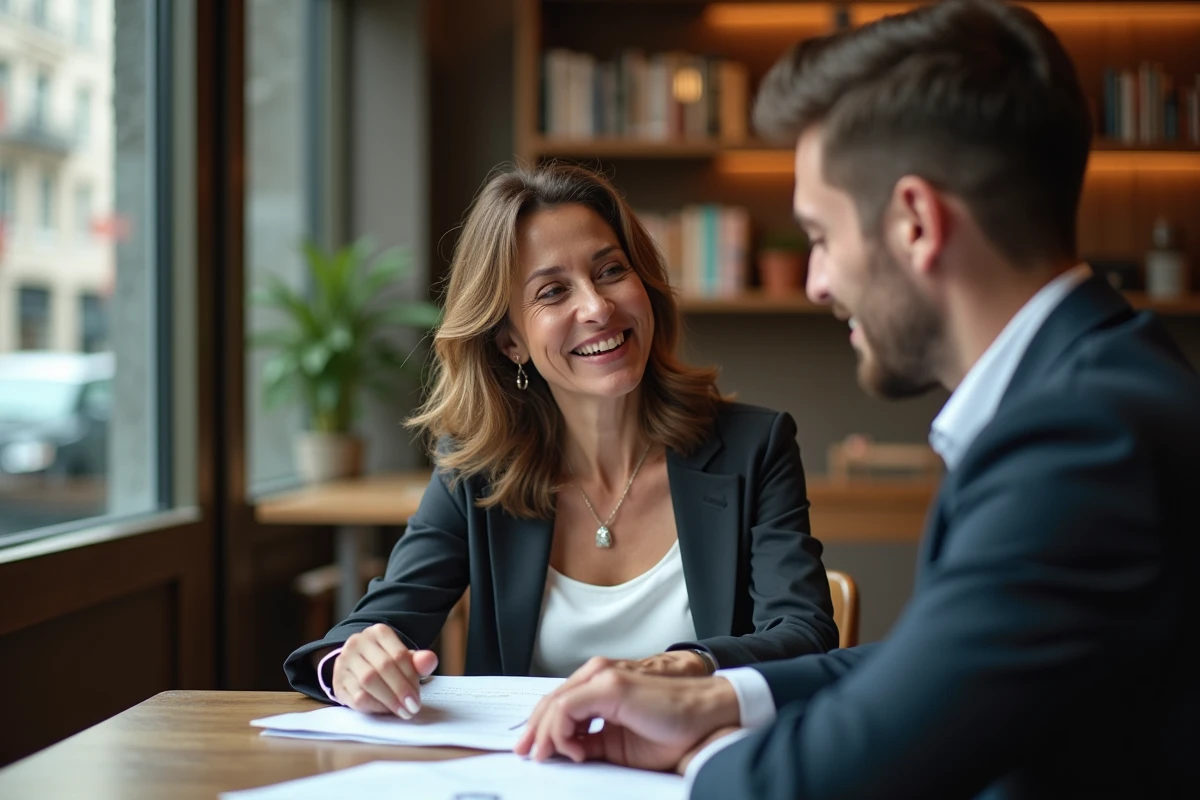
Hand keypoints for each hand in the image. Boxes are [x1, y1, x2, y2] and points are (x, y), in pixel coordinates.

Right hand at [330, 623, 438, 717]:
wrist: (357, 666)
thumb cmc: (386, 662)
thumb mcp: (404, 659)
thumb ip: (419, 661)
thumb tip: (430, 660)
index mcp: (378, 632)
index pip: (399, 655)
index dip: (411, 678)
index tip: (418, 698)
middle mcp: (358, 642)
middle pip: (383, 667)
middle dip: (401, 690)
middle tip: (412, 708)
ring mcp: (344, 661)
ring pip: (368, 682)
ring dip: (388, 700)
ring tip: (402, 711)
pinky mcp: (338, 681)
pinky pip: (356, 696)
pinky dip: (374, 706)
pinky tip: (385, 710)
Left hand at [513, 668, 740, 771]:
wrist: (703, 718)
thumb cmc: (671, 730)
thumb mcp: (618, 744)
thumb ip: (590, 743)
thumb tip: (563, 753)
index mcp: (600, 687)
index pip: (559, 703)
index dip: (541, 727)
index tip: (534, 751)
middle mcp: (598, 675)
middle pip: (551, 701)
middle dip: (535, 731)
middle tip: (528, 754)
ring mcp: (603, 676)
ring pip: (554, 703)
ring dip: (546, 734)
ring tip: (548, 756)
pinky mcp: (609, 685)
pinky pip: (566, 708)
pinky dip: (562, 731)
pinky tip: (574, 749)